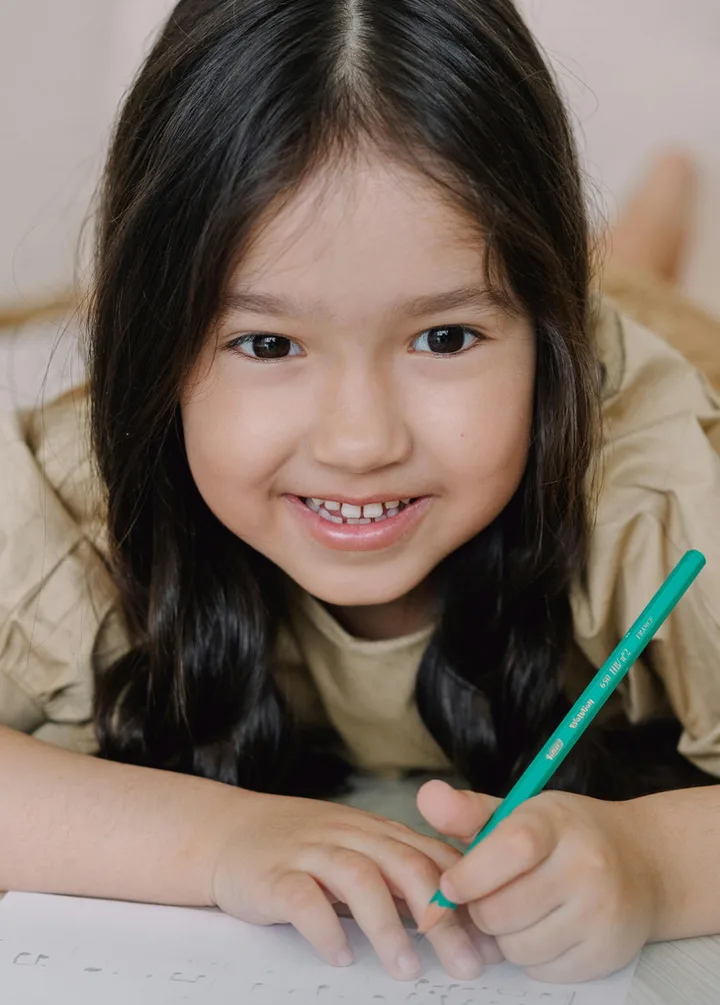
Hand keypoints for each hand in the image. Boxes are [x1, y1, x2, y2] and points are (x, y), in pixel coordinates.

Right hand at [209, 790, 492, 980]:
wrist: (226, 832)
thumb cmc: (301, 850)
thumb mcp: (356, 851)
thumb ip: (400, 878)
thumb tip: (460, 926)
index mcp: (376, 831)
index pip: (431, 855)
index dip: (466, 896)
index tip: (491, 940)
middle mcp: (348, 834)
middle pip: (405, 865)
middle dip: (440, 916)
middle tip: (464, 964)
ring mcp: (310, 851)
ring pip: (359, 878)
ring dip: (388, 925)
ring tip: (406, 970)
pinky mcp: (273, 874)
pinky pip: (302, 897)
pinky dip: (325, 926)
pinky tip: (340, 954)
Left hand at [417, 779, 658, 982]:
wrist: (641, 862)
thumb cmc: (565, 836)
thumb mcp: (520, 812)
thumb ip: (468, 811)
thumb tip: (426, 796)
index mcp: (556, 823)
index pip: (509, 848)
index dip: (470, 874)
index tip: (451, 886)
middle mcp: (585, 866)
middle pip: (502, 910)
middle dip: (481, 910)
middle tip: (488, 897)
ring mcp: (600, 912)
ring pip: (518, 947)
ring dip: (505, 936)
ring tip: (517, 911)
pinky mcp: (607, 953)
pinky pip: (543, 971)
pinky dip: (532, 958)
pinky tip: (543, 929)